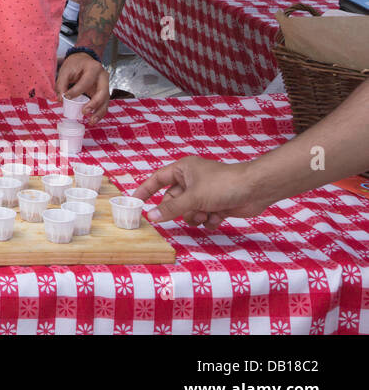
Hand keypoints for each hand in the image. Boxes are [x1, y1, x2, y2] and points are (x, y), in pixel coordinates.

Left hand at [55, 52, 109, 123]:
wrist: (83, 60)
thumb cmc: (75, 65)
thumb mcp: (66, 70)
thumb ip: (61, 83)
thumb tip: (60, 99)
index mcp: (94, 68)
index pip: (86, 81)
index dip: (76, 91)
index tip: (66, 97)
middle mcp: (103, 77)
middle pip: (103, 92)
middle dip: (94, 104)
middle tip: (84, 112)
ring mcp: (106, 85)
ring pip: (106, 101)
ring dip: (99, 112)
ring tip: (91, 121)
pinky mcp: (104, 92)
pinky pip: (104, 104)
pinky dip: (99, 112)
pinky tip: (93, 119)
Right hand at [133, 156, 270, 229]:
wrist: (256, 190)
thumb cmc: (223, 184)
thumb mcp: (193, 197)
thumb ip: (171, 209)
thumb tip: (150, 217)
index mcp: (183, 170)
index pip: (157, 179)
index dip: (145, 190)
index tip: (134, 203)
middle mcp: (191, 181)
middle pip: (173, 200)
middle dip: (181, 210)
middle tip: (186, 212)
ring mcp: (204, 194)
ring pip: (188, 211)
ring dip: (196, 216)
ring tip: (207, 213)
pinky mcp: (216, 205)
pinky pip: (203, 217)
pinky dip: (209, 219)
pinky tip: (219, 215)